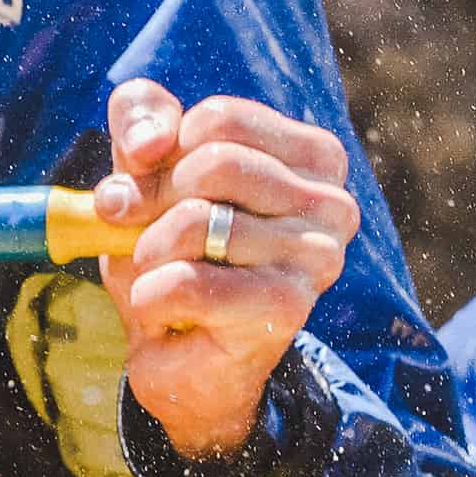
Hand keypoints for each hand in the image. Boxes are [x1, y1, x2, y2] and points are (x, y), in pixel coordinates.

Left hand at [95, 79, 361, 460]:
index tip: (148, 185)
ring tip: (163, 278)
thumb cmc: (175, 253)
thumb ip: (142, 119)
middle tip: (143, 238)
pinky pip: (186, 282)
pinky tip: (166, 313)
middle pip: (214, 163)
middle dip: (153, 200)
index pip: (221, 120)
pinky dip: (150, 297)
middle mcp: (333, 204)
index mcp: (315, 158)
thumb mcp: (148, 170)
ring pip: (197, 222)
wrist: (183, 358)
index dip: (163, 151)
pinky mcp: (287, 308)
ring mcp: (318, 257)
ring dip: (150, 254)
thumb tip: (148, 144)